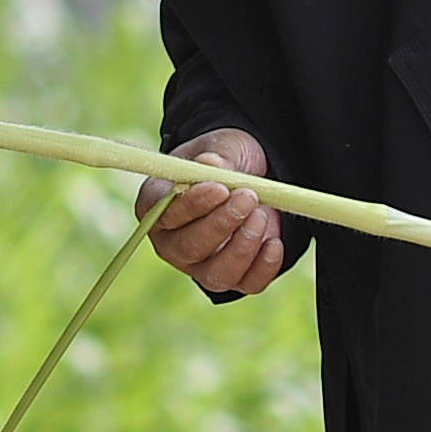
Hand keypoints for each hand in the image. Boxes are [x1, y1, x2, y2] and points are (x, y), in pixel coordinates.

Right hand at [137, 128, 292, 297]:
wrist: (252, 178)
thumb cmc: (226, 161)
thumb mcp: (221, 148)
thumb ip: (216, 158)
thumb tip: (210, 165)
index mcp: (156, 206)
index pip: (164, 215)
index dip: (192, 205)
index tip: (220, 188)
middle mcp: (172, 242)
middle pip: (188, 247)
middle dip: (221, 224)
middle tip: (248, 198)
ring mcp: (201, 265)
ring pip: (215, 274)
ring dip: (242, 247)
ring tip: (262, 215)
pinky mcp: (234, 277)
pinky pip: (247, 284)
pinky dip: (264, 266)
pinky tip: (274, 241)